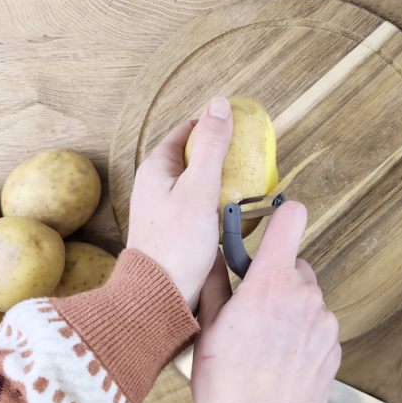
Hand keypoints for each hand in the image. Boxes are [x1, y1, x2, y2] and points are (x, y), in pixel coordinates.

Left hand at [127, 100, 233, 314]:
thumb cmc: (176, 246)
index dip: (213, 128)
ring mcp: (162, 209)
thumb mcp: (199, 188)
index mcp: (156, 167)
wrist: (160, 296)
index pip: (187, 131)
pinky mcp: (171, 232)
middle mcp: (155, 185)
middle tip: (246, 164)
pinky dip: (213, 207)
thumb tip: (220, 105)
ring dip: (219, 185)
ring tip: (241, 192)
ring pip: (195, 185)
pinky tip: (228, 218)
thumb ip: (211, 145)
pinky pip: (196, 208)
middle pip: (192, 158)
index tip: (239, 133)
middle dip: (219, 158)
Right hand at [191, 202, 340, 402]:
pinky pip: (318, 329)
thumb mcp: (208, 327)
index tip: (276, 223)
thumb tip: (215, 256)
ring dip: (291, 311)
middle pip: (297, 267)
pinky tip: (280, 359)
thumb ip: (216, 282)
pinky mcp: (333, 349)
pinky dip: (302, 337)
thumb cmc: (228, 389)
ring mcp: (324, 325)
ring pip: (308, 301)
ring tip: (265, 343)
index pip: (291, 219)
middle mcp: (305, 298)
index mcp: (271, 284)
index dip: (283, 217)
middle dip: (277, 280)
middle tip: (253, 308)